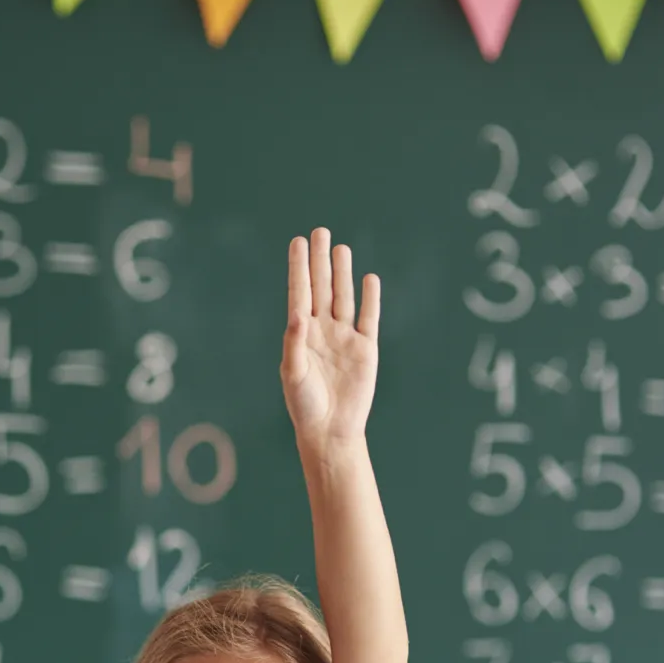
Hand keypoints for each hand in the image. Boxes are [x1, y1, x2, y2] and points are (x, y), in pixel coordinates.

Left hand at [281, 227, 380, 453]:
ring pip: (344, 298)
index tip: (297, 242)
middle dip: (320, 261)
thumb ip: (294, 342)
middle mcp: (322, 331)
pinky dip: (369, 299)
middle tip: (319, 232)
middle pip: (322, 288)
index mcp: (301, 335)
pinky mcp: (366, 350)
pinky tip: (368, 279)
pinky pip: (369, 318)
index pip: (299, 293)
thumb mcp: (294, 373)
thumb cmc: (305, 405)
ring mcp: (345, 338)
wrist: (331, 431)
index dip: (299, 268)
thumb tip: (298, 313)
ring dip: (343, 273)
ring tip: (340, 248)